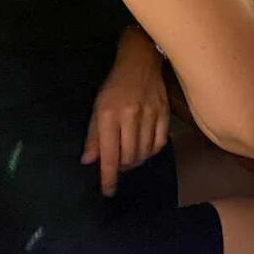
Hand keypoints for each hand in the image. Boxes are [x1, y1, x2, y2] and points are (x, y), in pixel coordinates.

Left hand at [82, 27, 169, 195]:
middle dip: (122, 168)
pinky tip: (145, 150)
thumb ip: (93, 135)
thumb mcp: (97, 108)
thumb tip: (89, 161)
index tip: (107, 191)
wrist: (141, 62)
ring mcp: (150, 114)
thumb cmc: (114, 86)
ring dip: (136, 161)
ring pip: (145, 152)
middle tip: (117, 166)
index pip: (108, 154)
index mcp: (109, 116)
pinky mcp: (164, 113)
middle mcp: (130, 117)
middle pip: (129, 157)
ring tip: (130, 159)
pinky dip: (152, 151)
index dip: (108, 176)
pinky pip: (160, 142)